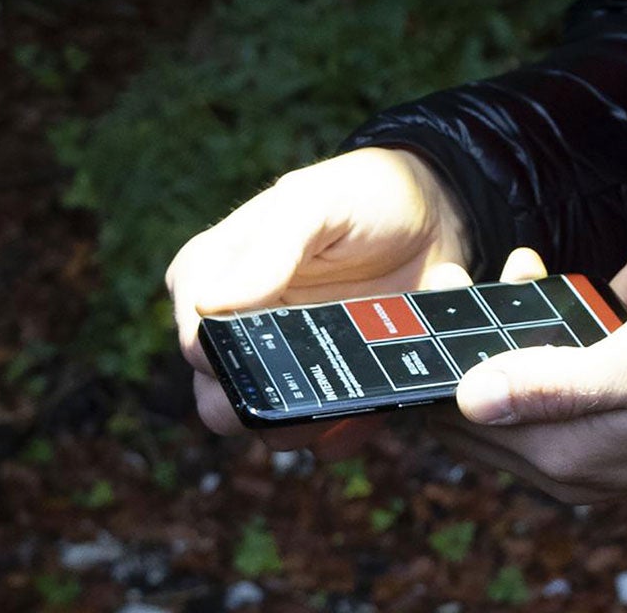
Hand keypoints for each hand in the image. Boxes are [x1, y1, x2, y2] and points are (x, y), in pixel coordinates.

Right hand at [165, 146, 472, 439]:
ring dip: (303, 427)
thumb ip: (273, 244)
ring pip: (267, 427)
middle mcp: (239, 327)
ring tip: (347, 400)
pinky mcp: (331, 384)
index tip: (262, 355)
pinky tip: (372, 412)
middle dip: (258, 407)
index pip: (191, 337)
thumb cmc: (366, 192)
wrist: (436, 213)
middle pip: (219, 399)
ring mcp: (286, 360)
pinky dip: (345, 433)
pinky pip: (324, 436)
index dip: (217, 359)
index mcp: (216, 275)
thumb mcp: (320, 199)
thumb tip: (211, 305)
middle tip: (306, 394)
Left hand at [429, 244, 626, 499]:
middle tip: (501, 268)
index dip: (444, 357)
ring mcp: (600, 444)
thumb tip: (465, 396)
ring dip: (546, 316)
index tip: (442, 296)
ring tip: (551, 264)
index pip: (466, 416)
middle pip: (498, 394)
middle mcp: (570, 459)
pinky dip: (603, 322)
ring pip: (544, 374)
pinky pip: (594, 373)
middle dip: (493, 327)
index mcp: (562, 450)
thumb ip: (549, 381)